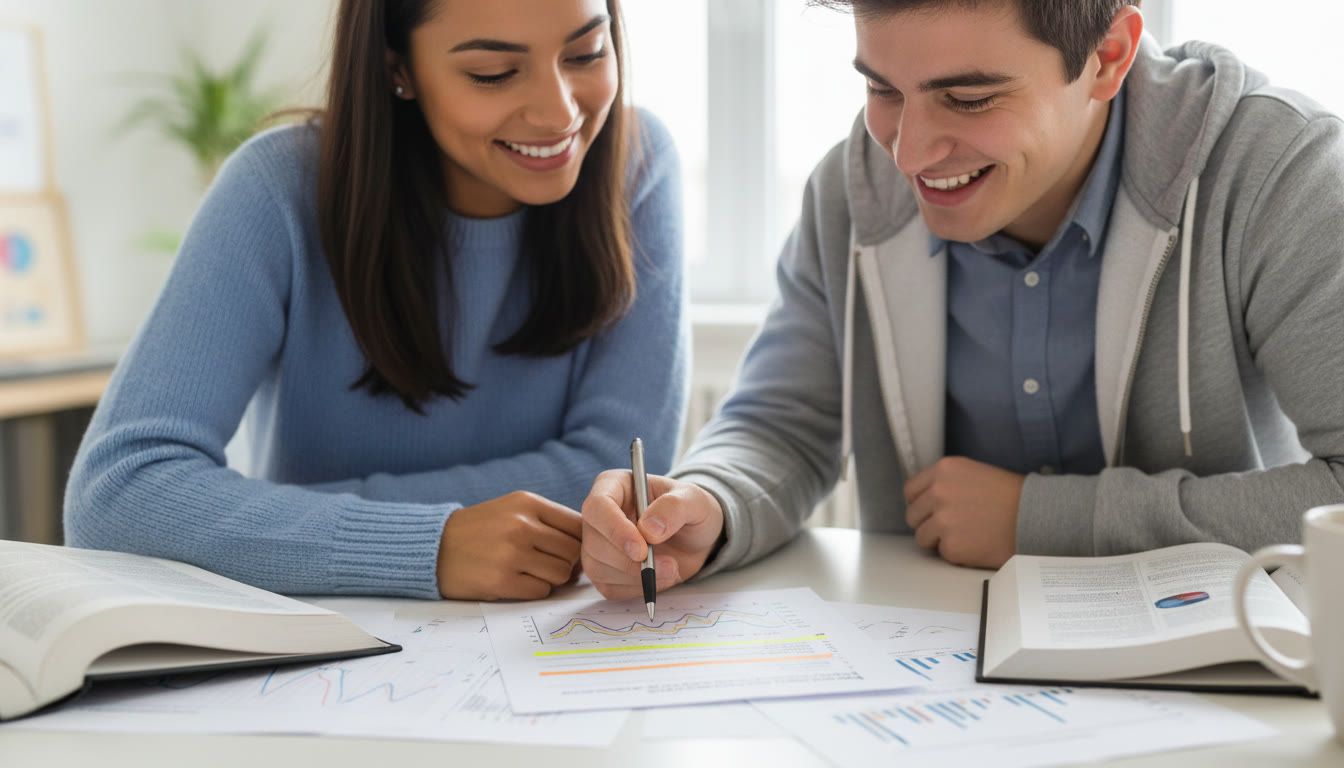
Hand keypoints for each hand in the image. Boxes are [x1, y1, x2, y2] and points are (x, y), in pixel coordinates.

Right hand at [437, 491, 581, 600]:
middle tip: (553, 566)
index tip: (570, 550)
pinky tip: (519, 582)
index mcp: (528, 503)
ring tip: (534, 573)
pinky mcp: (501, 581)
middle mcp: (521, 525)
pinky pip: (542, 591)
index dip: (581, 542)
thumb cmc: (481, 529)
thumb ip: (549, 520)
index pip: (578, 525)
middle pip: (573, 552)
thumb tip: (588, 545)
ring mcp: (511, 554)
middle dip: (569, 563)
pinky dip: (536, 590)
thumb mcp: (513, 508)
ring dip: (553, 578)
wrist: (434, 547)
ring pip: (562, 574)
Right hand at [581, 469, 723, 599]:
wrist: (696, 537)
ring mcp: (598, 544)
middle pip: (595, 543)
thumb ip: (674, 507)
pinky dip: (636, 589)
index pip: (597, 507)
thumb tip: (648, 529)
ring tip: (671, 570)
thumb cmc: (691, 510)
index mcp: (614, 486)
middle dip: (630, 562)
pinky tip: (659, 578)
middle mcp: (600, 515)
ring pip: (597, 568)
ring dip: (636, 578)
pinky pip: (610, 588)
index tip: (641, 550)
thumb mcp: (695, 500)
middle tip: (670, 565)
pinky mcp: (605, 571)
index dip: (615, 530)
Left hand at [904, 457, 1024, 567]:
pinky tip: (974, 544)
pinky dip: (955, 553)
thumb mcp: (972, 473)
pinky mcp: (952, 545)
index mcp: (944, 470)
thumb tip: (924, 499)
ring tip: (964, 536)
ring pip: (922, 537)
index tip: (929, 511)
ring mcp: (943, 520)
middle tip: (949, 527)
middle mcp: (938, 492)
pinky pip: (941, 553)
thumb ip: (945, 482)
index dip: (920, 503)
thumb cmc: (1010, 496)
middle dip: (927, 523)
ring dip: (938, 540)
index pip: (910, 490)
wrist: (1036, 516)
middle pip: (913, 515)